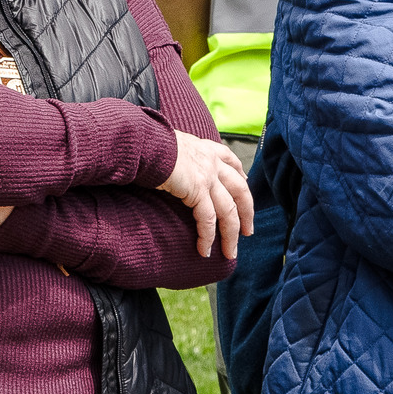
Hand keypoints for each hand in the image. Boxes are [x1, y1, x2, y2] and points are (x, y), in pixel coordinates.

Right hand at [160, 133, 253, 260]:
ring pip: (228, 211)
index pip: (231, 161)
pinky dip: (207, 237)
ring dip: (231, 234)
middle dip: (247, 213)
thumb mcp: (169, 143)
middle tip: (248, 231)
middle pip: (240, 190)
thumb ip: (177, 153)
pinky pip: (207, 219)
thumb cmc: (148, 143)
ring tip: (230, 252)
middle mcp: (212, 162)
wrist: (144, 141)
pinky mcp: (197, 191)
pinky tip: (204, 250)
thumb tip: (167, 159)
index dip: (241, 175)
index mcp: (205, 148)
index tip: (245, 185)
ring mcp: (208, 176)